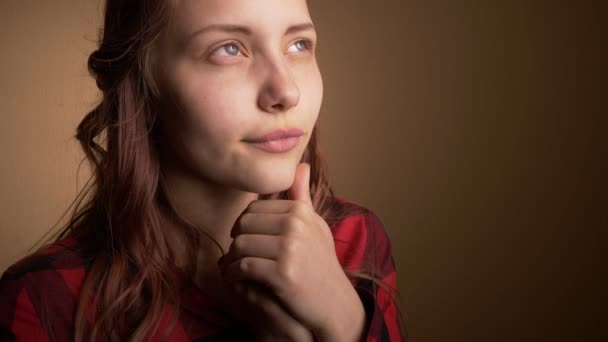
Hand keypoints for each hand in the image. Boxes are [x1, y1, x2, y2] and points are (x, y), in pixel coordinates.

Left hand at [219, 163, 365, 340]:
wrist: (334, 302)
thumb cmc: (320, 262)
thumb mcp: (314, 225)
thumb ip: (301, 196)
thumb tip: (300, 164)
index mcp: (300, 211)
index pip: (253, 208)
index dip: (244, 225)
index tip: (245, 239)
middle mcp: (295, 225)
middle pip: (243, 223)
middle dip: (236, 240)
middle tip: (236, 255)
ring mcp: (290, 248)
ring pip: (239, 244)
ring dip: (231, 259)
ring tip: (234, 267)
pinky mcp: (282, 273)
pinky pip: (242, 266)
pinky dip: (233, 274)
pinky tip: (236, 280)